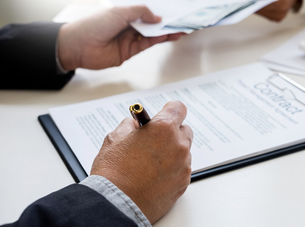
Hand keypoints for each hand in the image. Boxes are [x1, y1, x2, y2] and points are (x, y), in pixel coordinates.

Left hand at [58, 6, 181, 70]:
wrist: (80, 47)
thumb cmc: (94, 25)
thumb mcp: (120, 12)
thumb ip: (140, 12)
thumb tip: (158, 17)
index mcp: (125, 12)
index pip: (146, 9)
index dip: (159, 10)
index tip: (172, 9)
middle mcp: (129, 24)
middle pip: (151, 22)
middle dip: (166, 21)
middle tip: (181, 19)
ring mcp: (130, 38)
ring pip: (152, 34)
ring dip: (166, 31)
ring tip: (181, 28)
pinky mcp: (131, 50)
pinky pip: (148, 44)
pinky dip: (159, 40)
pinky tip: (169, 35)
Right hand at [91, 101, 192, 223]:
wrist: (116, 204)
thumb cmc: (113, 172)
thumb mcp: (115, 137)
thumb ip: (131, 125)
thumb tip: (137, 125)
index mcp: (163, 128)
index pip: (178, 108)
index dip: (169, 110)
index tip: (164, 113)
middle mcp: (178, 145)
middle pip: (183, 129)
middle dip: (171, 132)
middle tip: (154, 139)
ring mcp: (183, 165)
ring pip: (183, 151)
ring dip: (172, 151)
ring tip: (151, 162)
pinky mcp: (183, 183)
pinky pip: (182, 169)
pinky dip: (172, 169)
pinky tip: (155, 175)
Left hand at [241, 0, 301, 21]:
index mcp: (281, 2)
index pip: (259, 5)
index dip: (249, 2)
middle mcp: (280, 13)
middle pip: (259, 11)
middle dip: (251, 4)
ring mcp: (279, 17)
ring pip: (261, 14)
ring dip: (255, 6)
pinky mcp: (277, 19)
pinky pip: (264, 15)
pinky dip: (260, 9)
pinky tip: (258, 2)